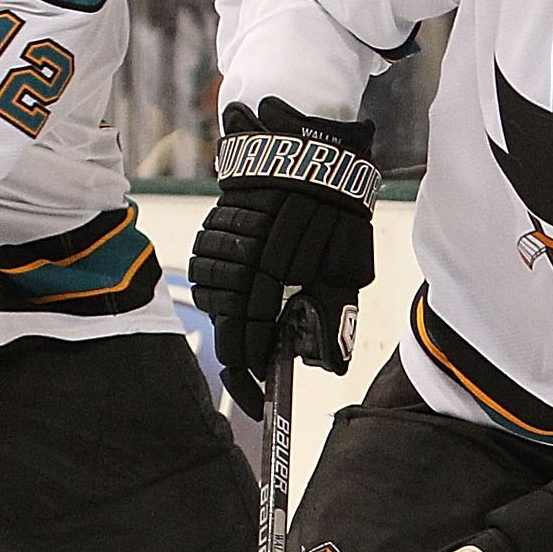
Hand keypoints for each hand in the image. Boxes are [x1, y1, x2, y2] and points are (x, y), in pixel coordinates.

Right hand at [190, 98, 377, 418]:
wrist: (309, 152)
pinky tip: (244, 281)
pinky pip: (207, 267)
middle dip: (243, 351)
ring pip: (212, 299)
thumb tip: (326, 362)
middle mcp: (238, 267)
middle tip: (263, 364)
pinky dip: (223, 281)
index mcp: (268, 283)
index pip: (244, 348)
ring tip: (257, 316)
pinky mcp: (214, 227)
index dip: (249, 381)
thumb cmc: (335, 214)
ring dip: (232, 314)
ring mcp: (221, 246)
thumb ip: (331, 316)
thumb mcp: (345, 271)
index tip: (258, 399)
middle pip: (224, 329)